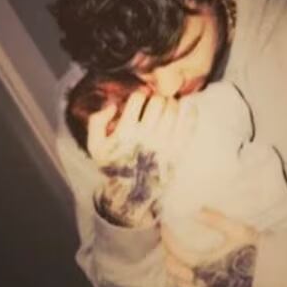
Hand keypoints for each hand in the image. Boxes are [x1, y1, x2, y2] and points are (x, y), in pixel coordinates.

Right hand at [88, 90, 195, 226]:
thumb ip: (96, 122)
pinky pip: (189, 126)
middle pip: (157, 102)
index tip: (141, 98)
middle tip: (157, 101)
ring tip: (169, 105)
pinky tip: (189, 105)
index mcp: (125, 133)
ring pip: (173, 110)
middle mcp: (145, 137)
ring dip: (172, 102)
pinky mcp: (177, 151)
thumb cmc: (114, 165)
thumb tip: (112, 104)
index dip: (140, 94)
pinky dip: (191, 112)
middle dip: (157, 97)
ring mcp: (164, 144)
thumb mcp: (95, 146)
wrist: (133, 192)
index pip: (137, 99)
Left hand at [162, 207, 257, 286]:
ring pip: (181, 284)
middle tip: (168, 240)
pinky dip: (186, 279)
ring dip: (174, 270)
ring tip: (176, 255)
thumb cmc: (255, 251)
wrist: (275, 274)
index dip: (167, 238)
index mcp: (204, 266)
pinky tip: (192, 268)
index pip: (176, 252)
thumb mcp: (236, 230)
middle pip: (173, 271)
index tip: (164, 226)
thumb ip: (215, 220)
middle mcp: (203, 282)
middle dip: (167, 255)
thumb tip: (197, 210)